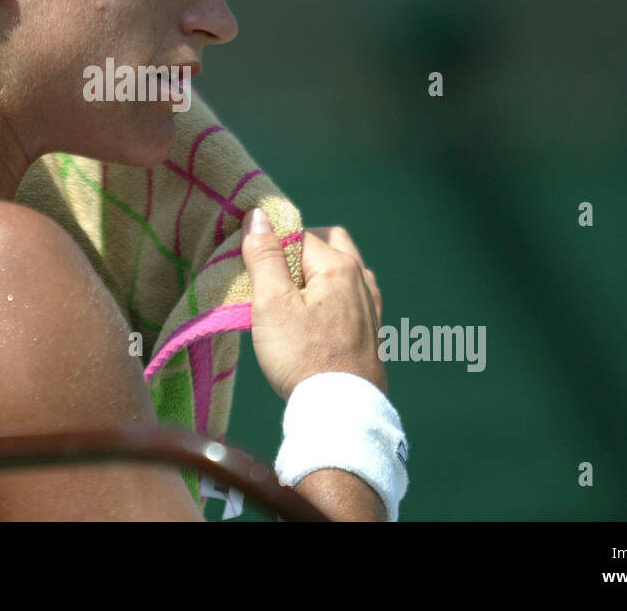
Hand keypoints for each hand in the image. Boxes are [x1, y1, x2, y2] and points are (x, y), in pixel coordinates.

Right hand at [242, 210, 386, 402]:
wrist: (340, 411)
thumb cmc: (302, 356)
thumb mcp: (272, 303)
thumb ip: (265, 256)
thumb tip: (258, 214)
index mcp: (338, 266)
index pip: (299, 234)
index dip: (272, 245)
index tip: (253, 267)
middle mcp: (361, 280)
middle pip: (330, 243)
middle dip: (300, 249)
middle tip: (274, 275)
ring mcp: (371, 306)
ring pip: (344, 269)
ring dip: (319, 271)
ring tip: (293, 295)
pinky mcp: (372, 331)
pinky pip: (353, 295)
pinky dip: (333, 294)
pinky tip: (319, 315)